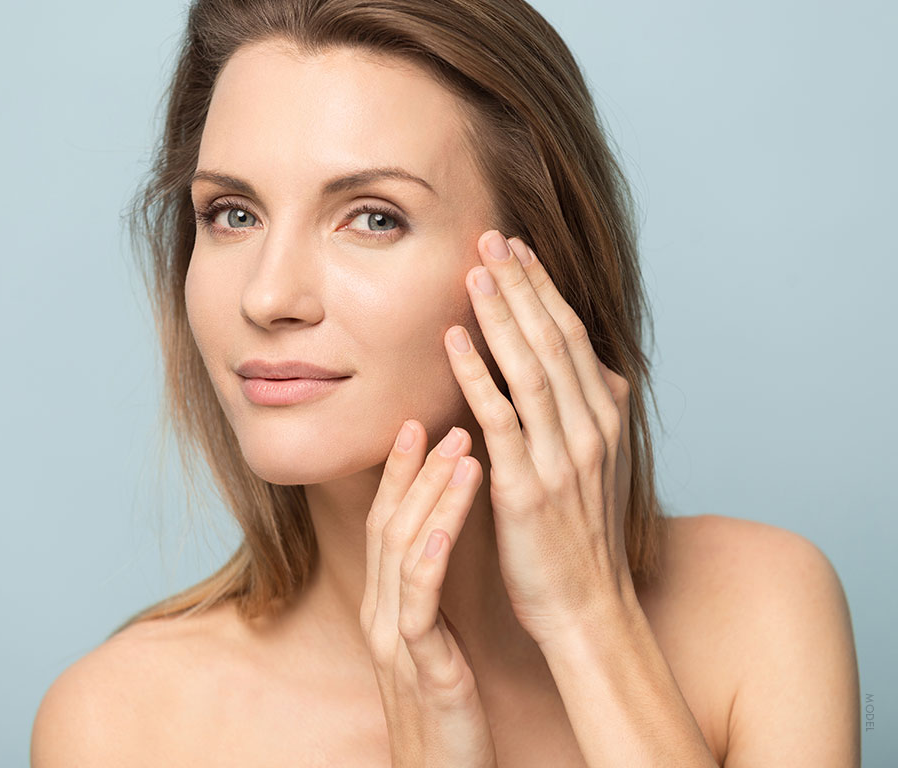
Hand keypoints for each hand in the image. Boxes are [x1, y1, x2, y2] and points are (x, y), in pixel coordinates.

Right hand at [361, 420, 497, 767]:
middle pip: (390, 525)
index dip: (400, 473)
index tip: (420, 425)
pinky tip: (447, 527)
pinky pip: (419, 606)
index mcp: (388, 603)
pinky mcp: (421, 668)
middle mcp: (381, 613)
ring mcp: (395, 640)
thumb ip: (432, 591)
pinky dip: (430, 560)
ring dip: (432, 498)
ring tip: (463, 454)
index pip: (387, 522)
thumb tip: (447, 540)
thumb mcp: (435, 639)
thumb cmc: (446, 706)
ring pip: (403, 553)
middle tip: (447, 422)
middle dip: (418, 471)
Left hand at [443, 230, 634, 646]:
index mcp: (605, 417)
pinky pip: (501, 419)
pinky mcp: (527, 488)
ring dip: (502, 316)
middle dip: (522, 285)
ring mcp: (562, 458)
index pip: (573, 336)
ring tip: (475, 272)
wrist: (587, 606)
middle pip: (555, 339)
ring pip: (532, 369)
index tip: (517, 248)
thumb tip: (582, 365)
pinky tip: (453, 340)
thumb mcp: (597, 464)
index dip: (544, 288)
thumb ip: (588, 410)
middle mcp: (591, 428)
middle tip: (492, 236)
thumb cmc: (581, 535)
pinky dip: (477, 375)